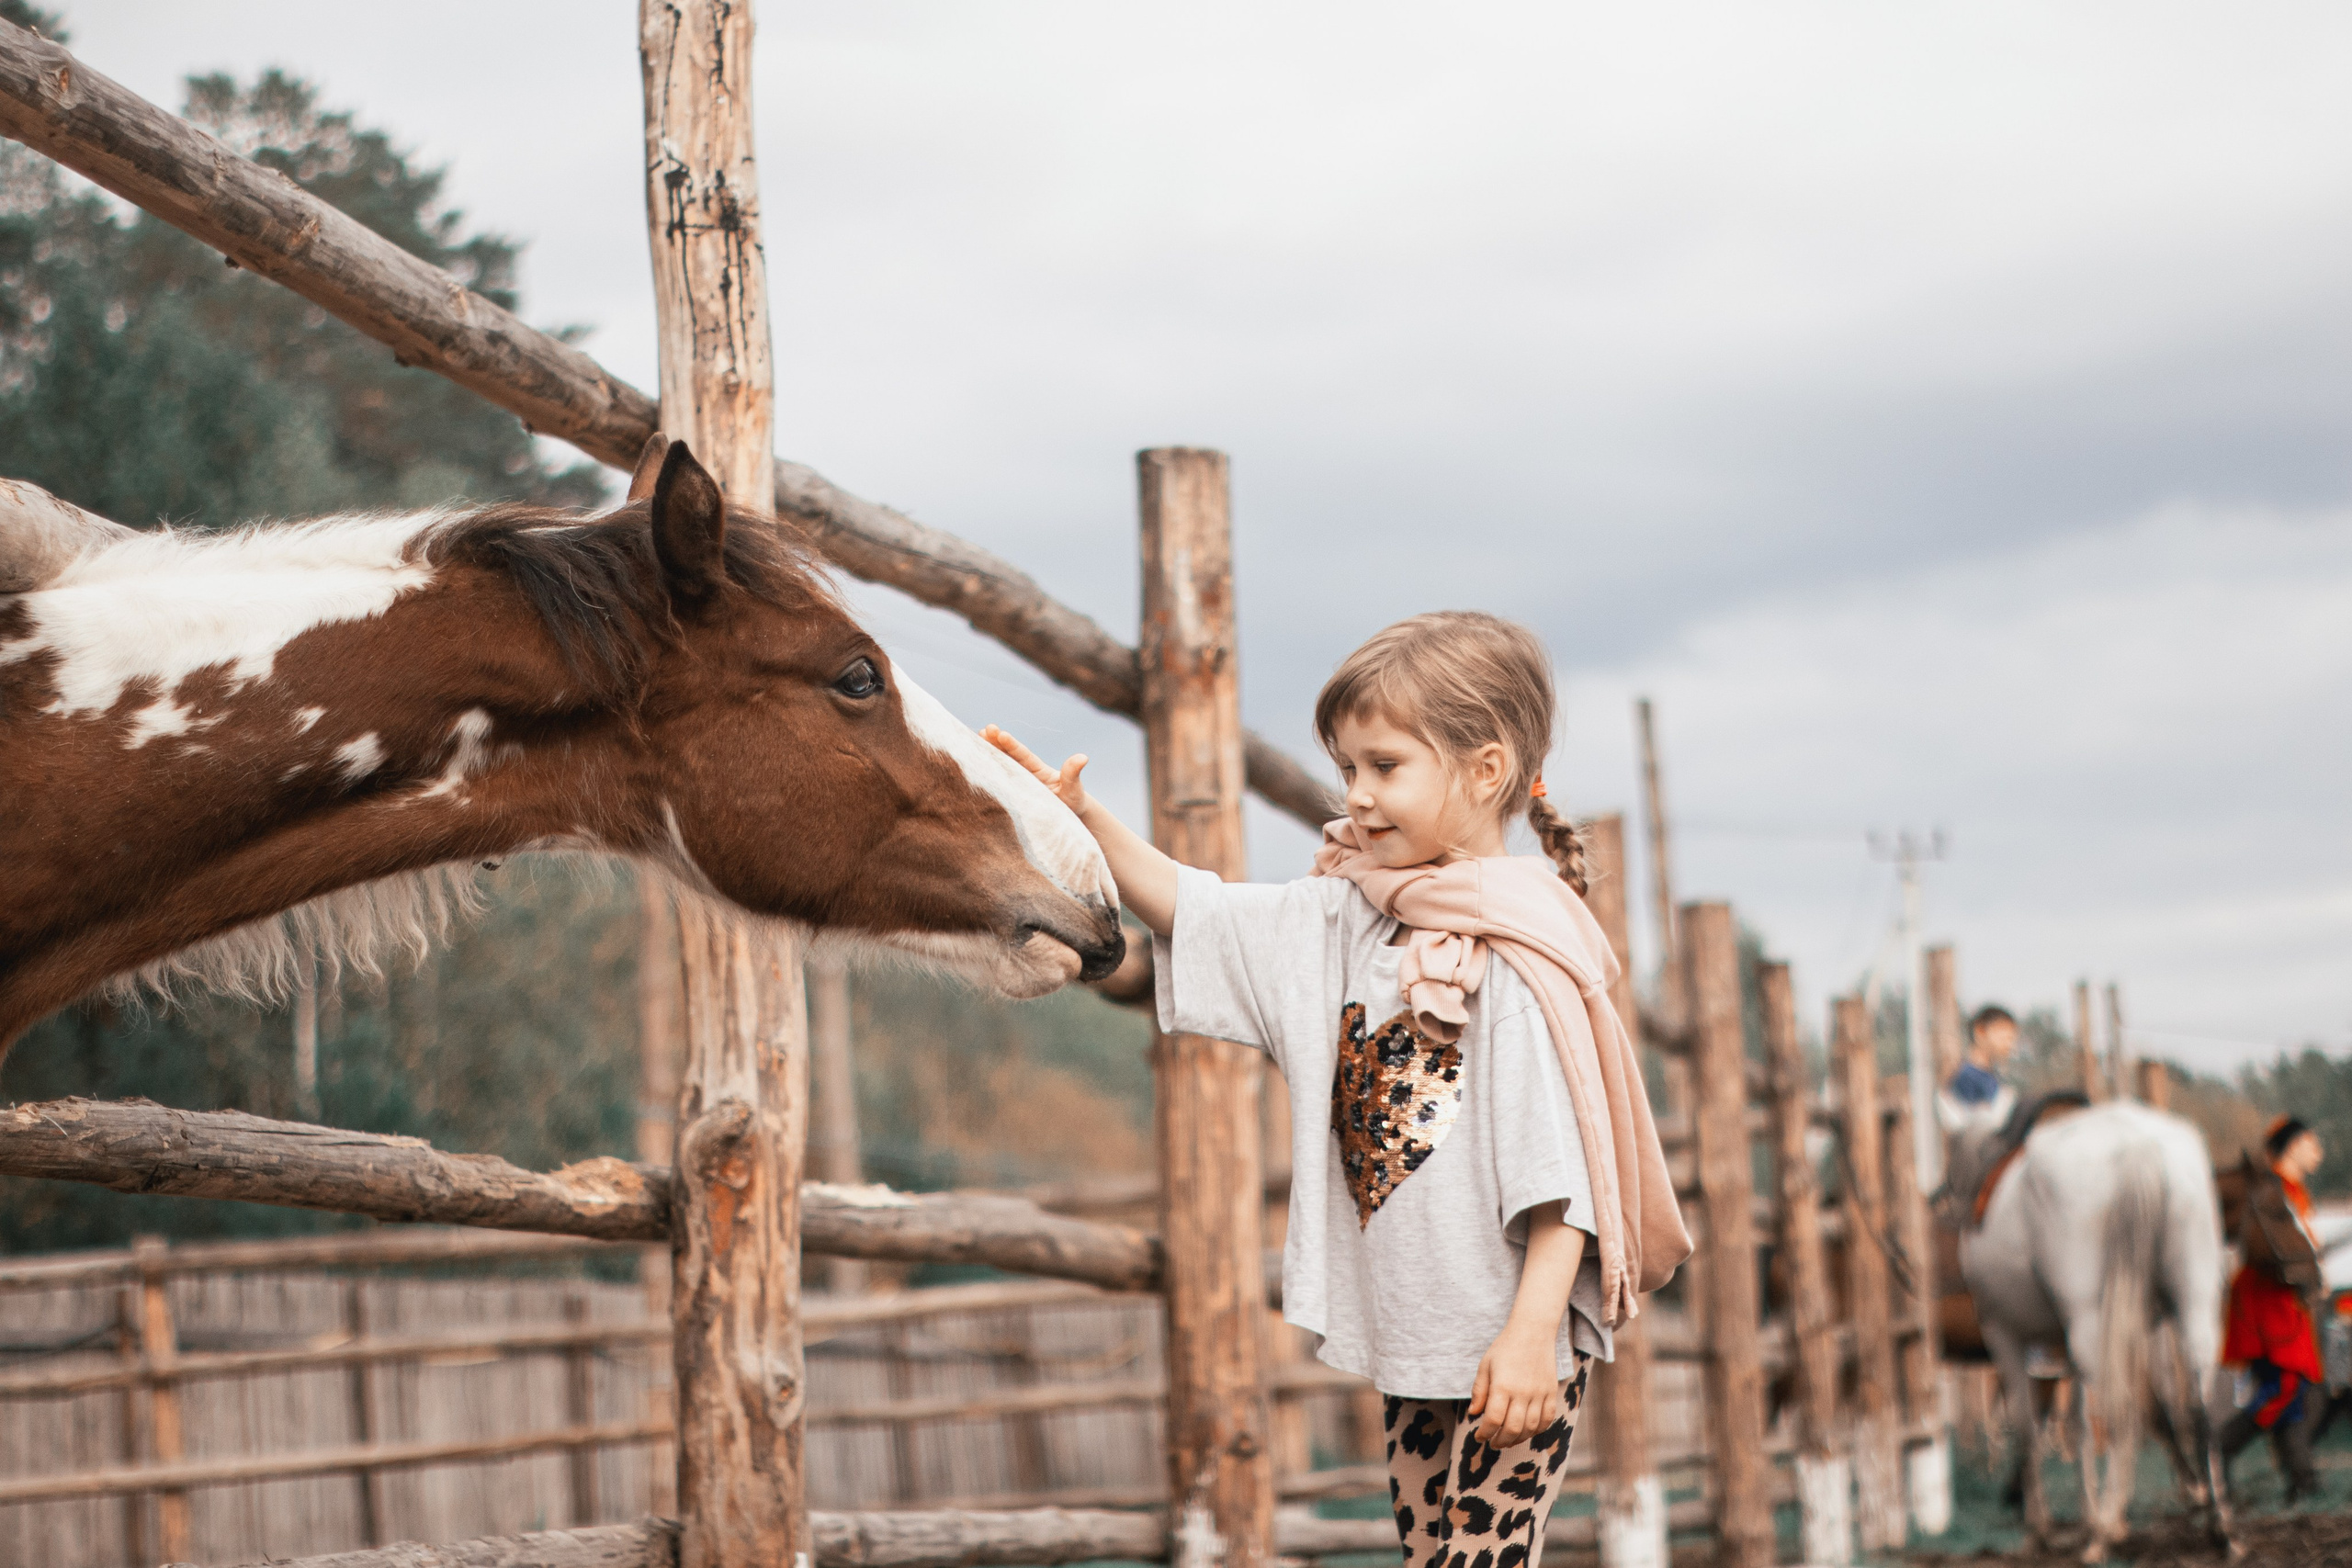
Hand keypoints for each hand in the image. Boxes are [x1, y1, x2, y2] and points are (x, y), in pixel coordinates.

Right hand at [983, 726, 1092, 816]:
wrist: (1068, 815)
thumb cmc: (1072, 801)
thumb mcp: (1074, 788)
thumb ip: (1073, 773)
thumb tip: (1083, 758)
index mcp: (1037, 769)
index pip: (1023, 754)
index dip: (1012, 745)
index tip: (1001, 734)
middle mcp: (1025, 772)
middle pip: (1008, 754)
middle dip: (996, 742)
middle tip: (984, 729)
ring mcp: (1018, 781)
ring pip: (1001, 764)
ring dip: (989, 753)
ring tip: (975, 738)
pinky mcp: (1012, 793)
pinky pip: (998, 782)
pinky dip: (987, 773)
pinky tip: (973, 767)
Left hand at [1467, 1324, 1561, 1448]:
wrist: (1533, 1332)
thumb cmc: (1505, 1348)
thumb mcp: (1485, 1365)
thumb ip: (1479, 1391)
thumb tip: (1474, 1414)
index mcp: (1502, 1386)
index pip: (1493, 1420)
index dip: (1484, 1433)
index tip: (1479, 1436)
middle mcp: (1522, 1392)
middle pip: (1512, 1429)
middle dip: (1500, 1441)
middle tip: (1493, 1443)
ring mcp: (1539, 1394)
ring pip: (1530, 1428)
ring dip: (1517, 1439)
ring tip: (1507, 1440)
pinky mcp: (1551, 1392)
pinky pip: (1547, 1420)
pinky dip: (1537, 1430)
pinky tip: (1527, 1431)